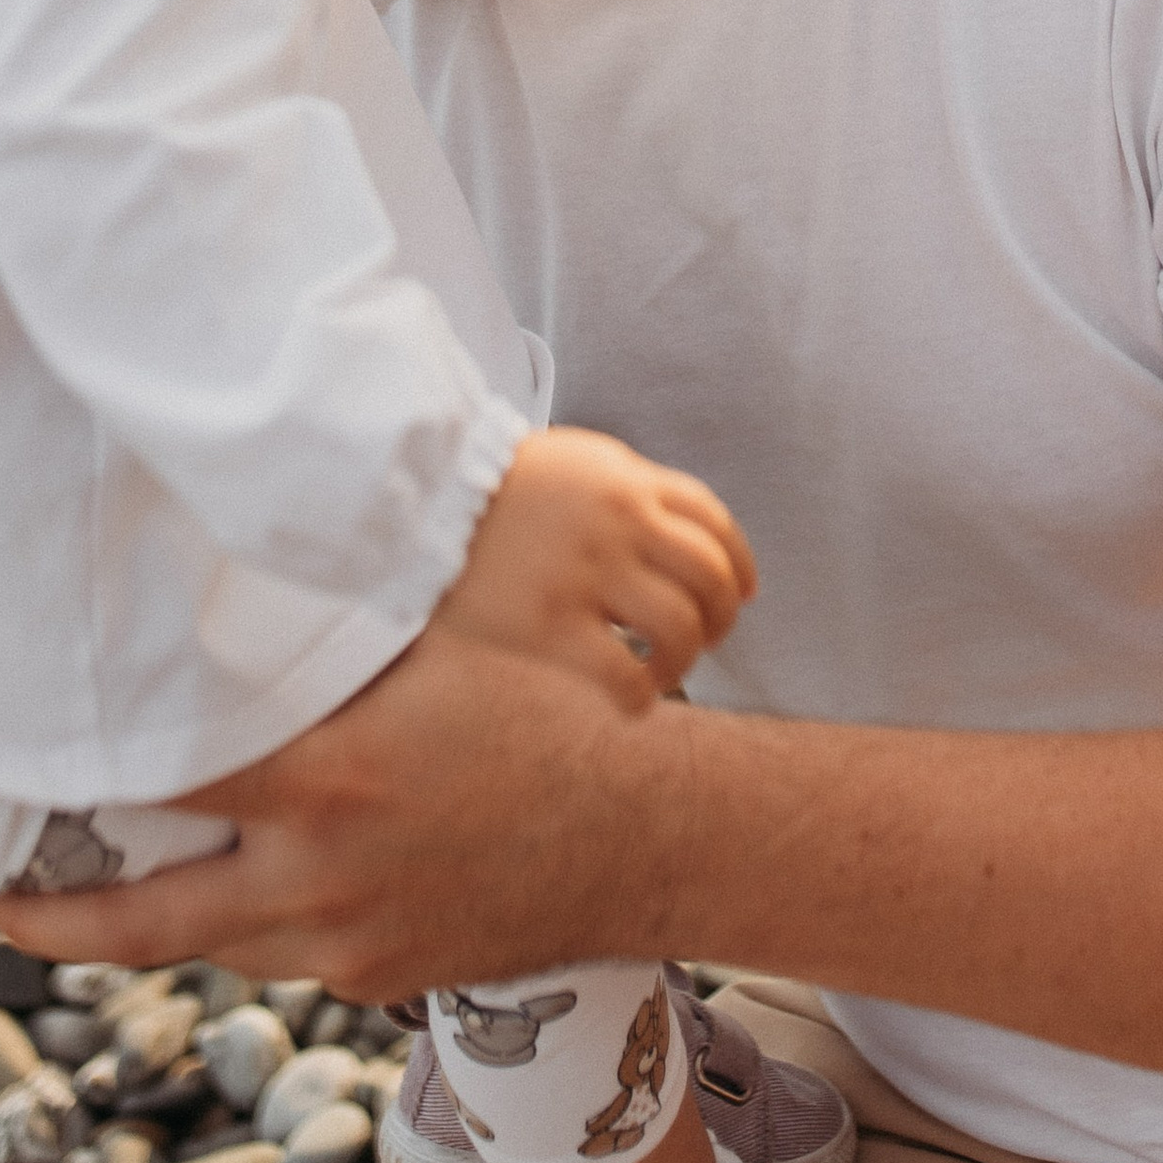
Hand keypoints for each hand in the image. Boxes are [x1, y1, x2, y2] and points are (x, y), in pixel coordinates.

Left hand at [0, 624, 696, 997]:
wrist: (647, 837)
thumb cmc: (549, 713)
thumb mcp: (436, 649)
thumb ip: (335, 632)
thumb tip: (245, 573)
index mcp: (324, 779)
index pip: (158, 777)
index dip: (69, 770)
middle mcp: (317, 877)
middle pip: (140, 925)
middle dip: (50, 920)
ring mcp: (345, 944)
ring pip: (213, 941)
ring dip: (155, 916)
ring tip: (90, 889)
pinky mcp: (376, 979)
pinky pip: (285, 953)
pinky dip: (251, 917)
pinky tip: (246, 875)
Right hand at [440, 426, 756, 705]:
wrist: (419, 503)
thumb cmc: (494, 489)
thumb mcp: (573, 463)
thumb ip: (628, 490)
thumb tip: (683, 534)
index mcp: (626, 479)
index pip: (714, 520)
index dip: (740, 562)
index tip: (743, 592)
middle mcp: (618, 523)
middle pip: (711, 577)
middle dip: (723, 616)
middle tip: (706, 639)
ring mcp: (587, 574)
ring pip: (680, 628)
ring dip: (686, 659)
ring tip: (665, 671)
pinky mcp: (550, 626)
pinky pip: (626, 674)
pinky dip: (643, 695)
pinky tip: (632, 699)